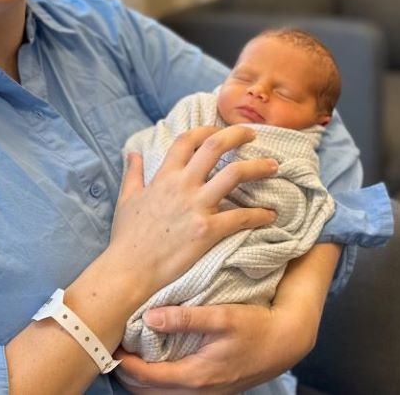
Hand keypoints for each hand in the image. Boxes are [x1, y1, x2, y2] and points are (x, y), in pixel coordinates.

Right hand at [108, 126, 277, 293]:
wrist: (129, 269)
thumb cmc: (127, 237)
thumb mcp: (126, 199)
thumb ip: (133, 173)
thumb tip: (132, 153)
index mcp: (164, 176)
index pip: (188, 140)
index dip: (206, 130)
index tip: (220, 130)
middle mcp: (182, 185)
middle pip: (215, 146)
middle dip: (238, 135)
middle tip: (253, 135)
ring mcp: (196, 206)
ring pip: (234, 174)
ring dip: (258, 167)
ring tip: (273, 166)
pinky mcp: (207, 230)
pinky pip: (240, 217)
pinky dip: (259, 214)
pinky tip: (270, 215)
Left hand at [113, 303, 311, 393]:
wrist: (286, 341)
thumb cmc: (256, 326)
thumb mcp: (222, 316)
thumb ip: (185, 318)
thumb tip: (150, 317)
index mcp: (196, 376)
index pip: (146, 377)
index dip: (123, 363)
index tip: (111, 344)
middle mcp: (198, 392)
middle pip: (147, 393)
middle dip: (126, 374)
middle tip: (113, 348)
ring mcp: (206, 394)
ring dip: (140, 380)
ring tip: (128, 354)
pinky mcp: (211, 390)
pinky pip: (173, 393)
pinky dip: (156, 382)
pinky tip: (153, 361)